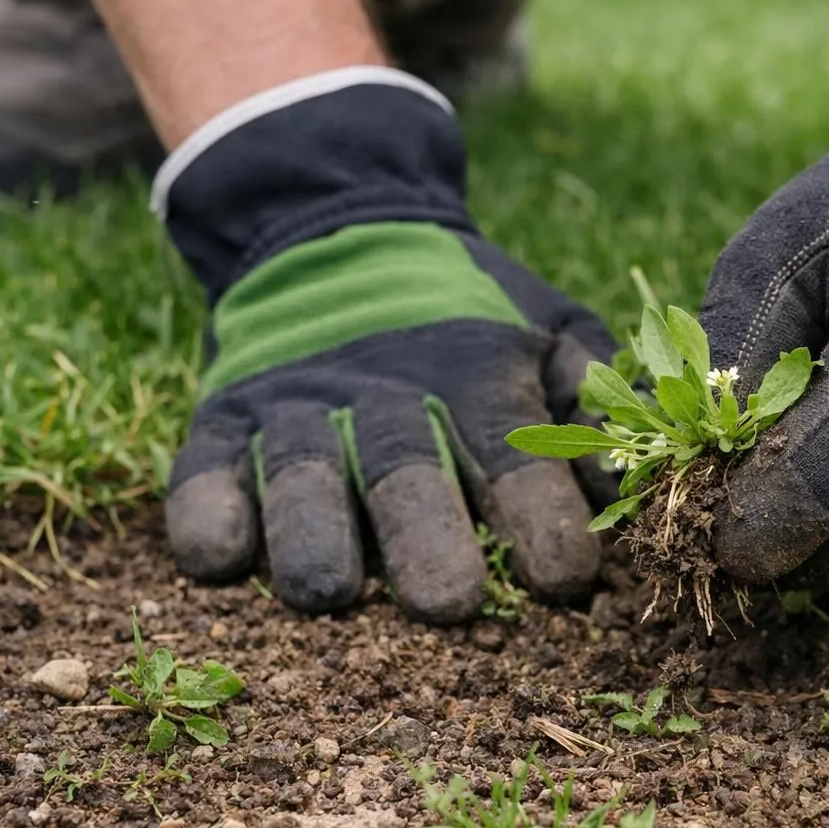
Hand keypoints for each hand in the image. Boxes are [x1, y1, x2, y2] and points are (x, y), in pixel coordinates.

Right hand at [167, 221, 614, 621]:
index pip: (515, 454)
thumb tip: (625, 478)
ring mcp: (296, 409)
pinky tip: (221, 560)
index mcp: (476, 380)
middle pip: (406, 474)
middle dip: (428, 539)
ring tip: (327, 593)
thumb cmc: (470, 312)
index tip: (566, 578)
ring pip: (301, 478)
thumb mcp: (549, 329)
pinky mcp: (223, 422)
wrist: (341, 226)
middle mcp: (385, 397)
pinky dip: (206, 514)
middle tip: (449, 602)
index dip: (541, 516)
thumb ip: (592, 395)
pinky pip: (203, 472)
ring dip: (313, 535)